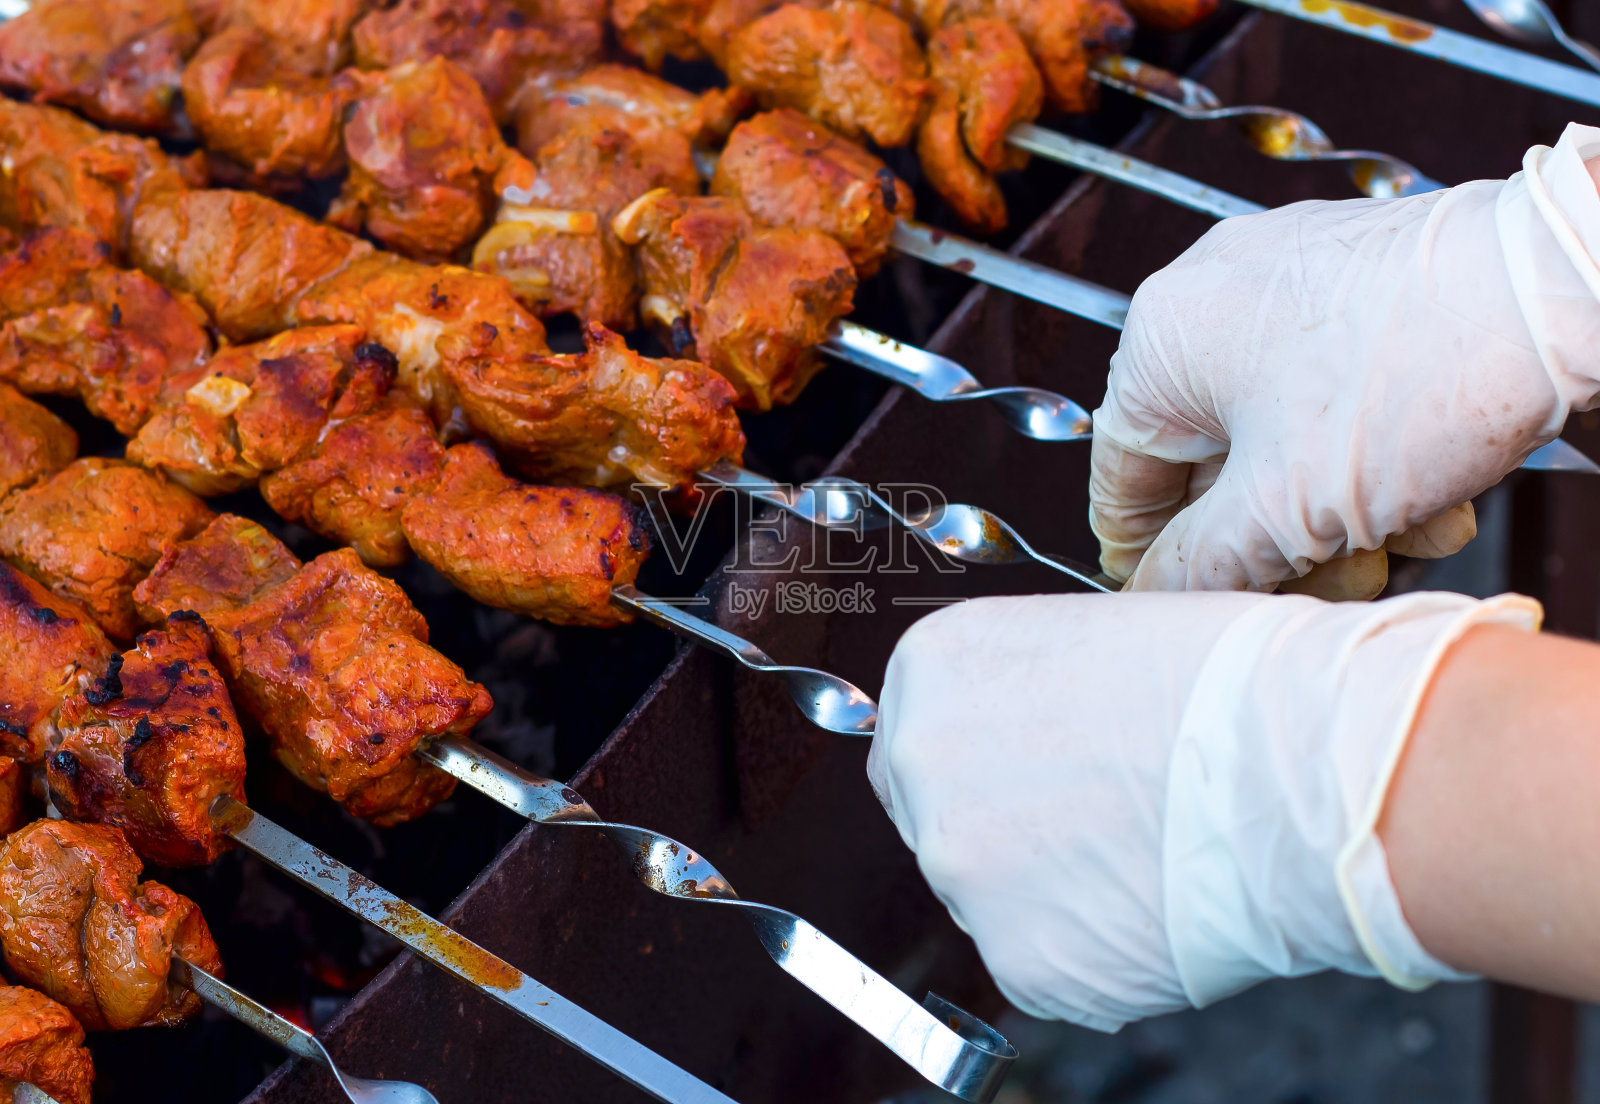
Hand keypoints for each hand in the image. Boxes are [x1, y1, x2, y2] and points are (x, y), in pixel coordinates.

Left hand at [868, 590, 1538, 1030]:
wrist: (1300, 762)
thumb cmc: (1226, 679)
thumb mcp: (1093, 639)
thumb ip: (1024, 690)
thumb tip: (1024, 732)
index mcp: (930, 668)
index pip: (920, 730)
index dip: (986, 755)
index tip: (1037, 766)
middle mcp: (920, 763)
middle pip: (936, 813)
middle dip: (1001, 822)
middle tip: (1092, 818)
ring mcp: (959, 869)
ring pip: (989, 893)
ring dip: (1046, 887)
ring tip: (1145, 853)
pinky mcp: (1017, 958)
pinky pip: (1041, 961)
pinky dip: (1089, 949)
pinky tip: (1153, 902)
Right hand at [1091, 123, 1599, 594]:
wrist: (1567, 286)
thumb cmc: (1423, 371)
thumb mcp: (1288, 509)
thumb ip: (1202, 564)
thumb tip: (1160, 592)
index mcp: (1164, 337)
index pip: (1123, 478)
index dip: (1154, 556)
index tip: (1192, 599)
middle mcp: (1213, 294)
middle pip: (1212, 464)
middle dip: (1277, 538)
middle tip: (1331, 581)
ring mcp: (1288, 279)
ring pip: (1280, 436)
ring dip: (1335, 508)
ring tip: (1406, 537)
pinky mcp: (1356, 278)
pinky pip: (1331, 391)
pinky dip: (1368, 453)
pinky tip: (1432, 491)